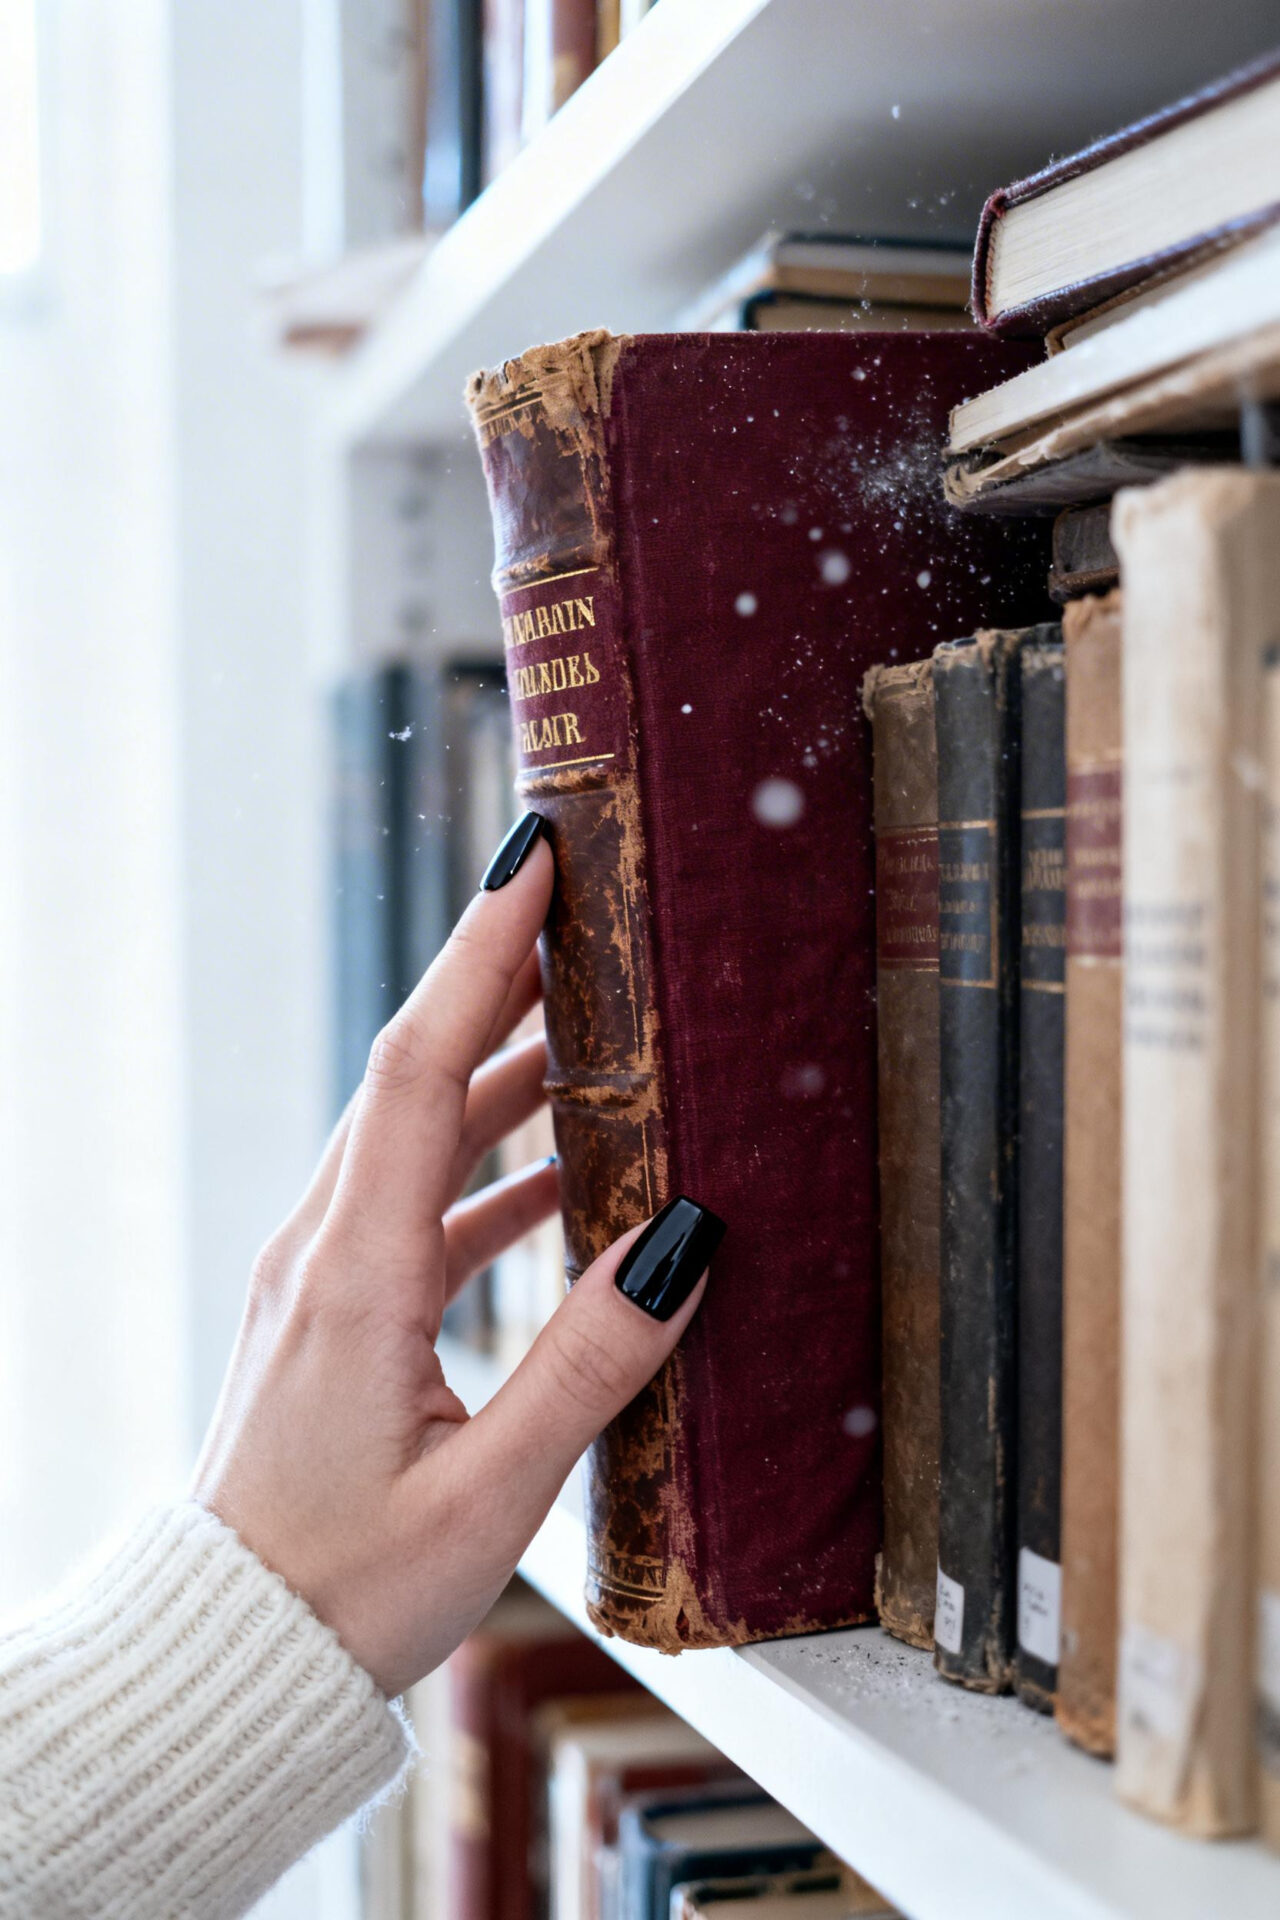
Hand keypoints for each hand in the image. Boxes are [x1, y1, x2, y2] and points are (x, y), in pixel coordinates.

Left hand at [191, 832, 707, 1697]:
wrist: (228, 1654)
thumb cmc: (346, 1588)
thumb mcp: (489, 1495)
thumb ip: (590, 1366)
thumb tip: (686, 1242)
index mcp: (358, 1273)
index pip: (422, 1066)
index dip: (482, 954)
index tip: (534, 861)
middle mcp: (326, 1250)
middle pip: (416, 1073)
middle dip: (497, 979)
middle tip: (582, 908)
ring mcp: (321, 1278)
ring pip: (415, 1134)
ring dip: (499, 1072)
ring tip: (592, 1026)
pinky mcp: (332, 1313)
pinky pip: (415, 1203)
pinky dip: (487, 1168)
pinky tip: (561, 1181)